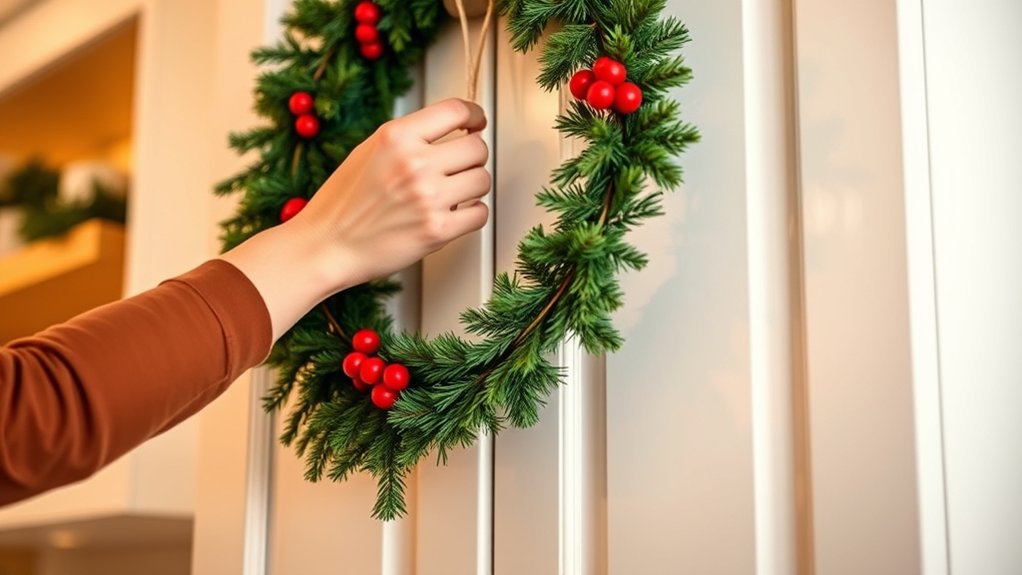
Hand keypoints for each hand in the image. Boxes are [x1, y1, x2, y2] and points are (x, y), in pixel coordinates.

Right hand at [220, 98, 490, 340]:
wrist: (326, 246)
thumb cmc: (342, 203)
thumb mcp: (369, 151)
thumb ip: (408, 138)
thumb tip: (448, 129)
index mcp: (396, 136)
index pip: (455, 110)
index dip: (474, 115)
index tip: (476, 121)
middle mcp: (414, 163)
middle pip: (477, 147)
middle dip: (472, 156)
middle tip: (460, 166)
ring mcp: (428, 197)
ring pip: (483, 179)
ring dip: (473, 186)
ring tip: (453, 192)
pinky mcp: (437, 230)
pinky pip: (479, 213)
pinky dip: (472, 214)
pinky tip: (454, 213)